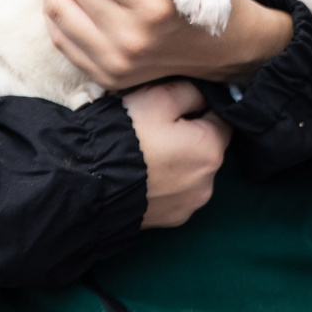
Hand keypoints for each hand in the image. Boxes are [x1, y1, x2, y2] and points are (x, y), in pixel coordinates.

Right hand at [122, 80, 229, 228]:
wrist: (90, 183)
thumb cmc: (127, 136)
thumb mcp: (159, 98)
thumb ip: (191, 91)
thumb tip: (206, 93)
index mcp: (211, 150)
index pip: (221, 118)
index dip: (200, 107)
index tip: (176, 105)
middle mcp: (208, 183)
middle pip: (207, 148)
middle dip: (189, 136)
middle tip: (156, 128)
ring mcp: (189, 206)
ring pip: (192, 173)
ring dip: (178, 162)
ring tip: (147, 153)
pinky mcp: (171, 220)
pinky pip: (176, 194)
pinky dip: (166, 184)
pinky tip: (144, 176)